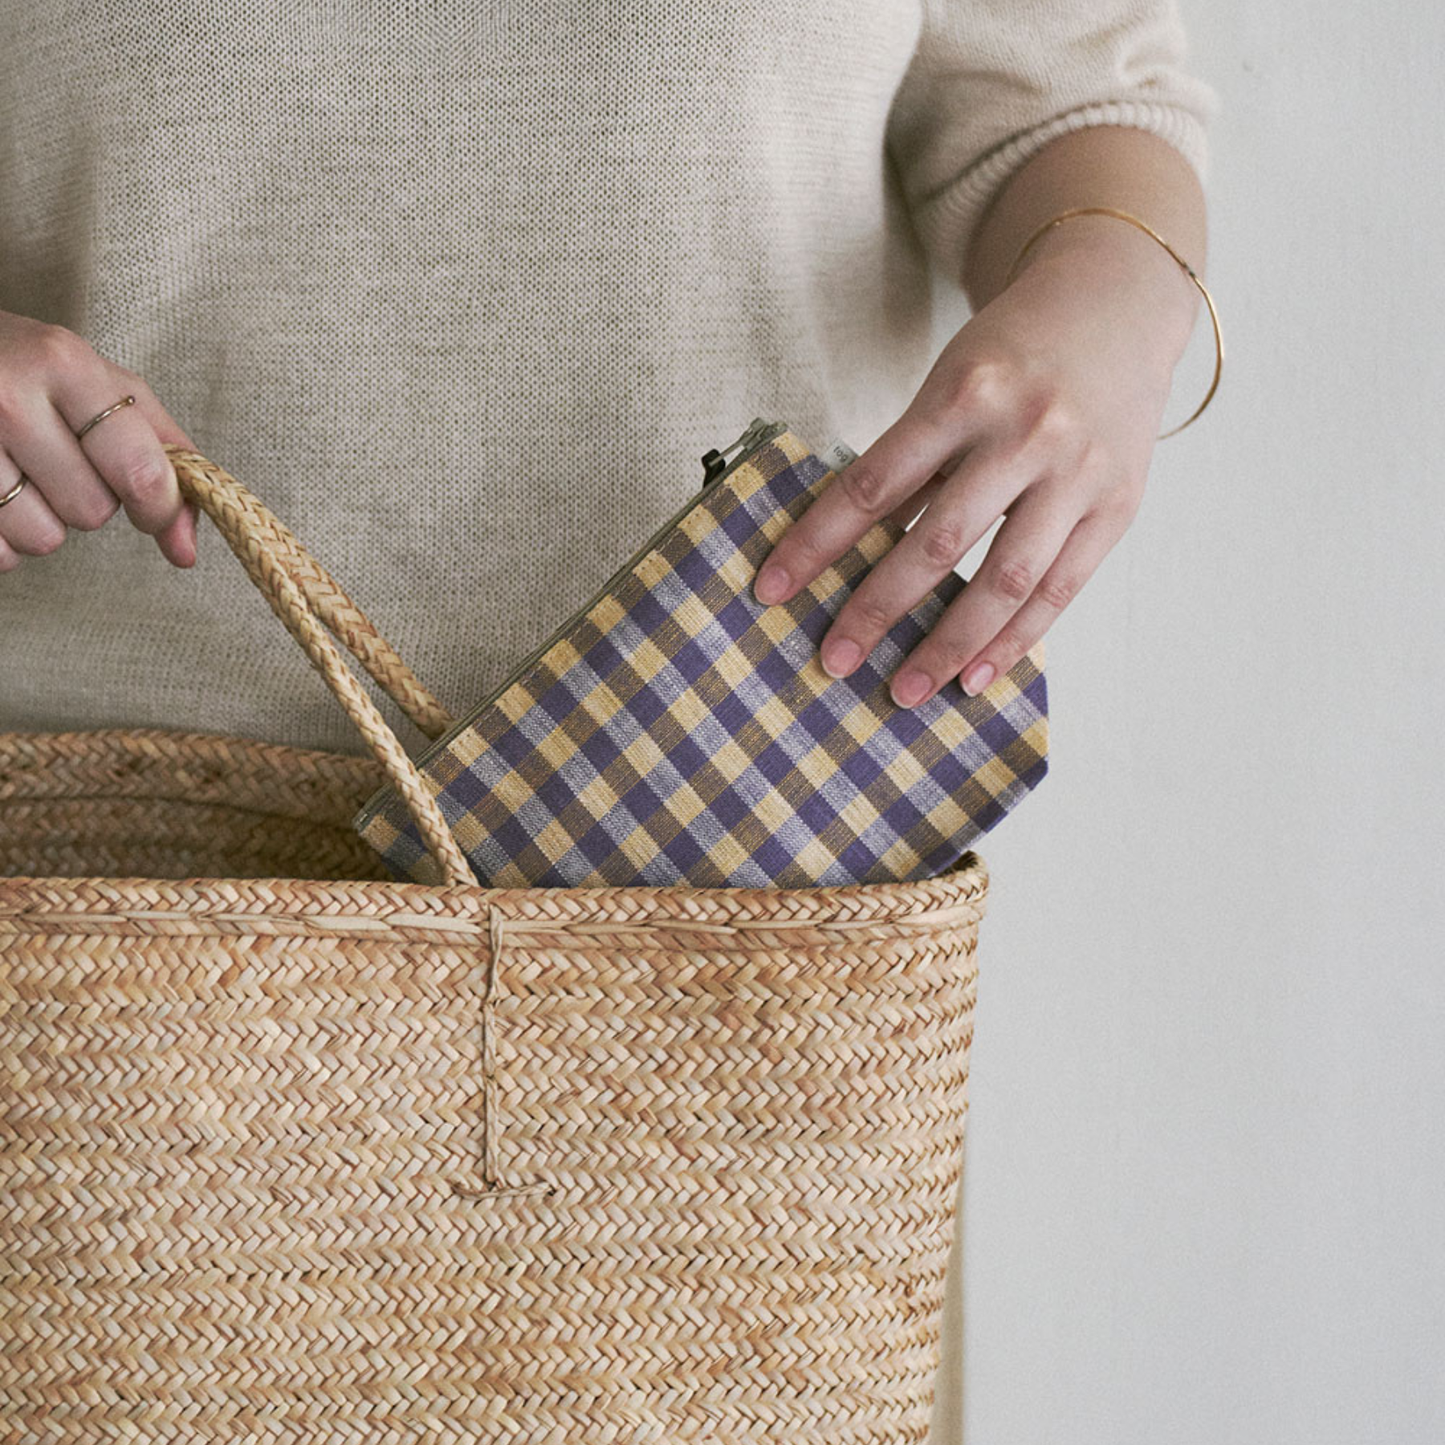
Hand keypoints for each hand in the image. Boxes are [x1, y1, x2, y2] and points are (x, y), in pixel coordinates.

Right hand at [0, 310, 199, 571]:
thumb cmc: (39, 372)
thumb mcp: (106, 387)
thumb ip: (165, 458)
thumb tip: (185, 551)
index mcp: (65, 365)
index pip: (139, 470)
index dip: (157, 508)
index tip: (150, 508)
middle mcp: (9, 398)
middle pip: (91, 511)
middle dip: (88, 499)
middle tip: (60, 462)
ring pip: (43, 538)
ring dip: (43, 521)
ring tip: (22, 474)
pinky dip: (4, 537)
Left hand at [752, 226, 1197, 706]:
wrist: (1117, 303)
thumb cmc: (1012, 354)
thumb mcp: (950, 384)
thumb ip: (911, 463)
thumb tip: (848, 554)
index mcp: (964, 394)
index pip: (873, 485)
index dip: (817, 543)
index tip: (771, 590)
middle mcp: (1026, 434)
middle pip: (938, 543)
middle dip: (878, 610)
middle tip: (833, 661)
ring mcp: (1078, 474)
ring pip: (1005, 580)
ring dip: (949, 645)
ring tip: (905, 691)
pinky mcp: (1118, 506)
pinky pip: (1061, 590)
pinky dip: (1015, 641)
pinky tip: (975, 677)